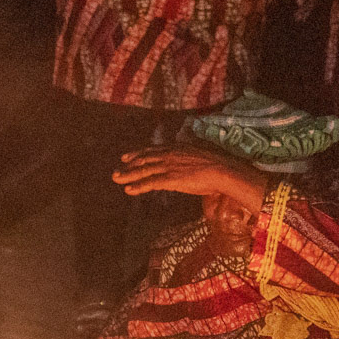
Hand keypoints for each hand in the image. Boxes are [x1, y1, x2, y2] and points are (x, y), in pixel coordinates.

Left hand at [112, 144, 270, 210]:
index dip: (138, 153)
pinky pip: (150, 183)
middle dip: (129, 165)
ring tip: (116, 179)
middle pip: (144, 159)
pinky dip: (138, 186)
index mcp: (176, 148)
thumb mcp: (200, 154)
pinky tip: (128, 190)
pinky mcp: (171, 179)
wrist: (223, 170)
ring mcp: (169, 166)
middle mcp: (169, 155)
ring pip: (144, 171)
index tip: (126, 156)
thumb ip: (189, 156)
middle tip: (116, 169)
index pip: (153, 150)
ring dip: (128, 175)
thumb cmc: (217, 164)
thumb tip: (188, 159)